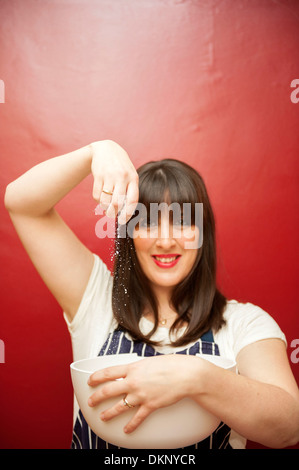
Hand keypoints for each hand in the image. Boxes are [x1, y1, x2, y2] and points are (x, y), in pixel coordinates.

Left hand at [87, 354, 201, 432]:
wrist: (185, 375)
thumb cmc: (171, 365)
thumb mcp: (150, 361)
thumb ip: (139, 367)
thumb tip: (135, 370)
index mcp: (133, 368)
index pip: (108, 372)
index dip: (97, 377)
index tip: (90, 381)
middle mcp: (133, 382)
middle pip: (108, 391)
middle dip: (97, 397)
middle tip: (91, 401)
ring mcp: (140, 395)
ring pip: (119, 407)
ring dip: (109, 413)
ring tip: (103, 417)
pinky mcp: (150, 406)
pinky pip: (137, 418)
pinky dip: (131, 426)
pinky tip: (126, 430)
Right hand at [90, 140, 138, 222]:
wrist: (106, 148)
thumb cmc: (121, 166)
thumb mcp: (130, 174)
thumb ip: (130, 190)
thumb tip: (124, 211)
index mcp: (133, 178)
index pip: (132, 200)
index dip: (127, 213)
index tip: (123, 221)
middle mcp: (122, 177)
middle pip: (117, 203)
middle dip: (113, 213)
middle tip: (111, 214)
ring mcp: (109, 175)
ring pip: (105, 200)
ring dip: (104, 207)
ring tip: (105, 207)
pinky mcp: (98, 175)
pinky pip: (96, 194)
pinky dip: (97, 200)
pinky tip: (100, 198)